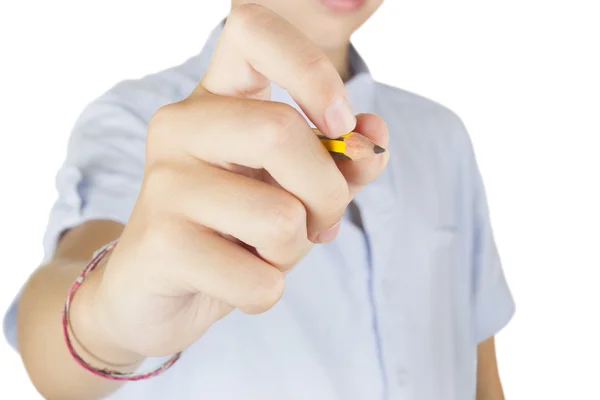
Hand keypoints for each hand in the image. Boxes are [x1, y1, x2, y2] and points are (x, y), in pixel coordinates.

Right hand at [80, 4, 388, 360]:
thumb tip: (374, 138)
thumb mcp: (294, 188)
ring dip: (294, 251)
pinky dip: (267, 292)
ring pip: (280, 218)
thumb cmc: (233, 229)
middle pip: (282, 132)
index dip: (310, 68)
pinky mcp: (158, 244)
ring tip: (262, 252)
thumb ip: (340, 162)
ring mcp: (164, 182)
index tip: (338, 123)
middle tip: (317, 222)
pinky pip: (260, 281)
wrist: (156, 290)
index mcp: (216, 98)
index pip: (251, 28)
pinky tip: (235, 280)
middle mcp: (181, 125)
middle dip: (327, 194)